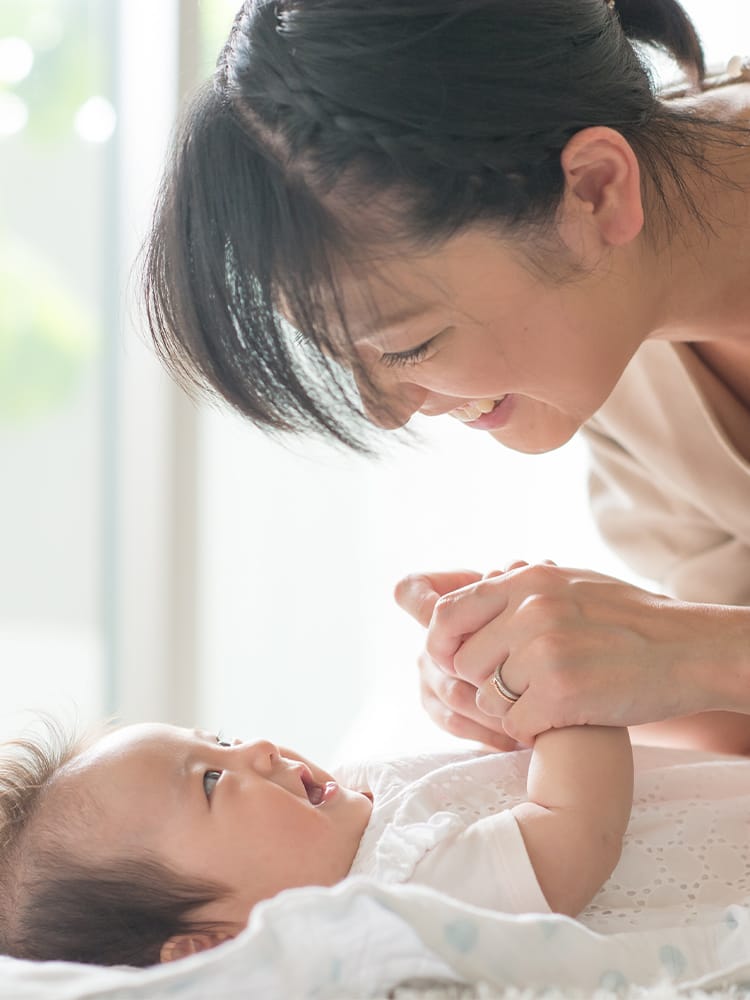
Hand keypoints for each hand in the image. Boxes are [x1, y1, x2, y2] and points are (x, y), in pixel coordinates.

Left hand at [398, 563, 740, 745]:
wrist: (690, 650)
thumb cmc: (631, 619)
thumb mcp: (572, 582)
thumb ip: (521, 586)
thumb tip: (478, 581)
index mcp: (528, 581)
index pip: (449, 612)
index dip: (442, 644)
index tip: (454, 663)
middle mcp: (530, 610)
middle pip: (463, 662)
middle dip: (484, 682)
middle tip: (518, 689)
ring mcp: (544, 652)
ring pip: (486, 698)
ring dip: (509, 709)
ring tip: (546, 701)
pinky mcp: (561, 694)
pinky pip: (515, 725)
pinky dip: (533, 731)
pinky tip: (561, 719)